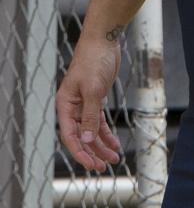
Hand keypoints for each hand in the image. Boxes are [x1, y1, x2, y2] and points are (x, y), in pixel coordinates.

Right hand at [55, 37, 122, 170]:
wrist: (104, 41)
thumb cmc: (94, 61)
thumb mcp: (94, 89)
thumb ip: (90, 115)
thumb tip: (86, 140)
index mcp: (65, 105)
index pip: (70, 135)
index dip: (80, 152)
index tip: (92, 165)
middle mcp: (72, 107)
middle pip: (81, 136)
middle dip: (92, 152)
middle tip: (104, 166)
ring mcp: (84, 103)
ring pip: (91, 130)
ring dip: (101, 145)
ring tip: (114, 157)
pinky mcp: (96, 98)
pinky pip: (99, 121)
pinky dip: (106, 132)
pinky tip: (114, 143)